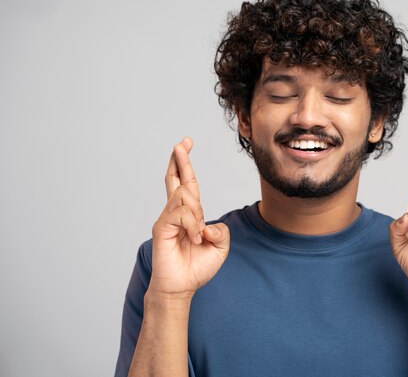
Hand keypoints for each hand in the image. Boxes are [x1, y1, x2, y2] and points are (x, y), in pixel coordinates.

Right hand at [148, 137, 229, 297]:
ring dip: (197, 213)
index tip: (185, 144)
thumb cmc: (197, 267)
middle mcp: (176, 212)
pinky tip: (195, 237)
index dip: (186, 164)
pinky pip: (181, 213)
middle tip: (183, 142)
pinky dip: (192, 224)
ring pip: (185, 196)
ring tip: (198, 235)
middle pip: (176, 179)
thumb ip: (221, 230)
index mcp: (189, 214)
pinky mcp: (162, 227)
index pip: (187, 183)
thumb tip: (207, 222)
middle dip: (181, 160)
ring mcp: (167, 218)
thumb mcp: (220, 246)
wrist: (182, 287)